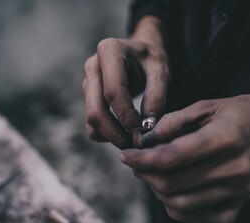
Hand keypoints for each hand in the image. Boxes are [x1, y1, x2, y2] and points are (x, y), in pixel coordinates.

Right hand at [82, 16, 168, 148]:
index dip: (127, 117)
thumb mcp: (161, 72)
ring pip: (92, 122)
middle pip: (96, 111)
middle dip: (116, 134)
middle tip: (138, 144)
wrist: (142, 54)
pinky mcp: (88, 98)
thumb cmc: (152, 60)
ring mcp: (87, 83)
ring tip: (135, 140)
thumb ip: (156, 96)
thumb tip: (146, 127)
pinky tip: (127, 133)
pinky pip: (92, 124)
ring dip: (112, 137)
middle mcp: (92, 66)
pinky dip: (108, 135)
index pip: (113, 92)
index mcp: (109, 51)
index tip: (143, 132)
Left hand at [120, 94, 249, 222]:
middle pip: (172, 184)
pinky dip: (178, 207)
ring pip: (180, 205)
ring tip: (153, 174)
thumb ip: (173, 122)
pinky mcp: (239, 205)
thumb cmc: (239, 112)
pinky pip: (198, 217)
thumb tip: (144, 142)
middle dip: (145, 174)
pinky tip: (174, 190)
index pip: (171, 157)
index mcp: (226, 138)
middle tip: (137, 163)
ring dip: (158, 191)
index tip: (127, 155)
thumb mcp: (206, 106)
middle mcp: (235, 169)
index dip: (142, 159)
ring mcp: (239, 191)